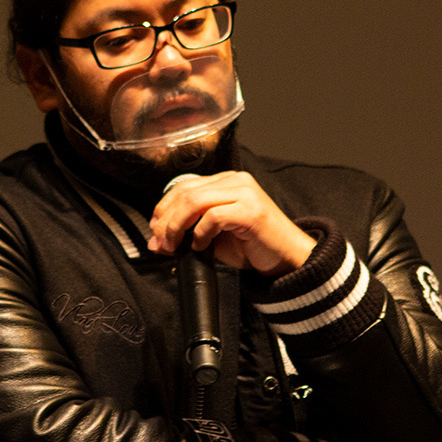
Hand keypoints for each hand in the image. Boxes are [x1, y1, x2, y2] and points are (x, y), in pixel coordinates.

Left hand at [147, 171, 315, 276]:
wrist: (286, 260)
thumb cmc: (253, 247)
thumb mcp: (214, 237)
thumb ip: (188, 233)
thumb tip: (158, 241)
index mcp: (226, 182)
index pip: (184, 186)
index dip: (164, 207)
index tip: (155, 230)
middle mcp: (235, 181)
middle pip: (185, 192)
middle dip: (166, 220)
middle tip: (160, 243)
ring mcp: (244, 193)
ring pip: (194, 201)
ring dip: (177, 226)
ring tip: (175, 245)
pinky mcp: (250, 210)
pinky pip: (213, 216)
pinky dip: (201, 233)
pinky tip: (201, 246)